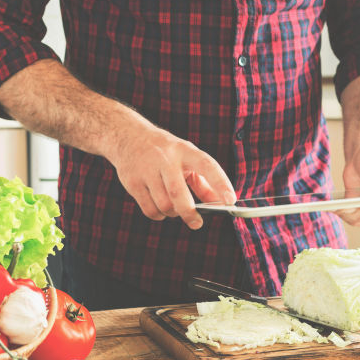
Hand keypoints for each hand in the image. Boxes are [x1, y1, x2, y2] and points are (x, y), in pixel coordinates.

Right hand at [109, 124, 235, 229]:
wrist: (129, 136)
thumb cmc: (166, 151)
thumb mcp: (186, 158)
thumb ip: (203, 181)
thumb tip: (219, 203)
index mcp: (184, 150)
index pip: (207, 165)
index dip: (221, 183)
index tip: (231, 201)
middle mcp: (165, 159)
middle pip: (178, 193)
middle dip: (189, 212)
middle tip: (197, 223)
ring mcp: (146, 170)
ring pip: (164, 205)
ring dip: (173, 213)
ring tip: (174, 208)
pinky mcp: (132, 182)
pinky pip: (150, 210)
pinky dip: (159, 215)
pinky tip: (160, 208)